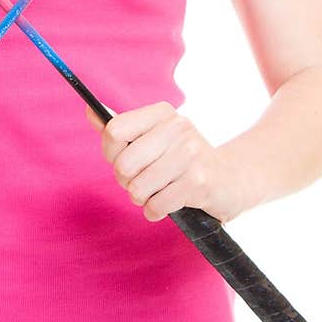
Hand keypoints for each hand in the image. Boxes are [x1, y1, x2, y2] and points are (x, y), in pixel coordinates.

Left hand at [84, 100, 245, 223]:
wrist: (233, 179)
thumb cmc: (184, 159)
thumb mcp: (156, 137)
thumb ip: (122, 127)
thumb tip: (89, 110)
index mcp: (163, 113)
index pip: (114, 131)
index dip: (112, 153)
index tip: (124, 158)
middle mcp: (178, 128)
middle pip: (123, 164)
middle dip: (127, 181)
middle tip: (143, 180)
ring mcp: (190, 154)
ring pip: (138, 188)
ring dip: (143, 198)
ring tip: (158, 191)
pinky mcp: (199, 182)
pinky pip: (156, 205)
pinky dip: (156, 211)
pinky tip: (168, 203)